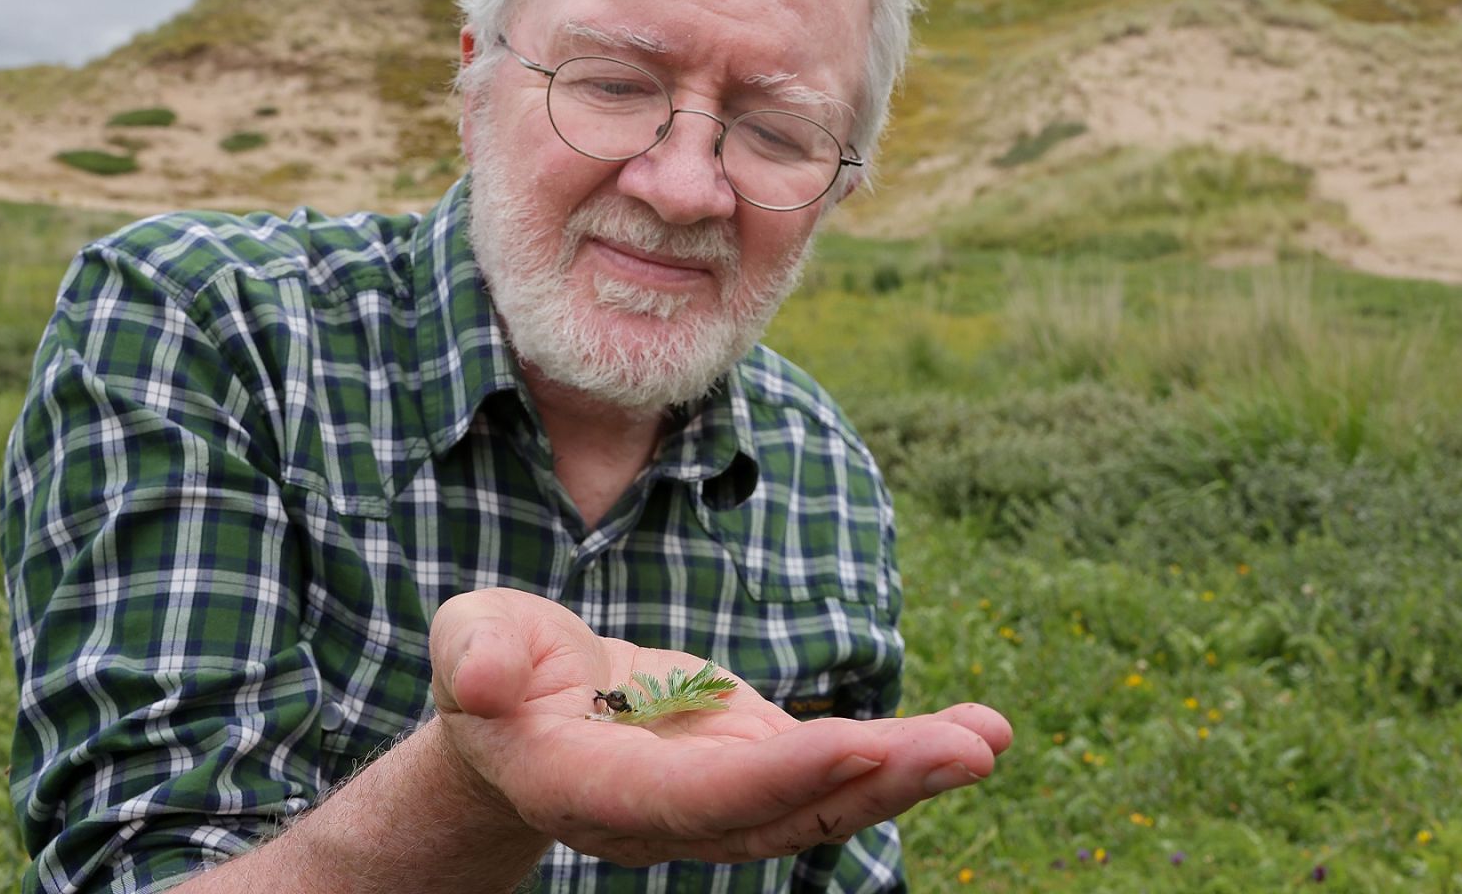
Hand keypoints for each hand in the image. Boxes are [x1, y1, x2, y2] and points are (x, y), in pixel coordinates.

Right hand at [429, 588, 1010, 866]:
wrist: (527, 714)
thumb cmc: (496, 669)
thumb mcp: (473, 644)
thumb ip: (476, 658)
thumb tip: (483, 674)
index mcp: (599, 791)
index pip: (698, 799)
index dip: (778, 775)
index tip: (860, 741)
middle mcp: (673, 817)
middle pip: (784, 813)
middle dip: (876, 783)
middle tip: (967, 748)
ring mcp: (722, 798)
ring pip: (823, 802)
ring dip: (908, 775)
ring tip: (988, 738)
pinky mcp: (755, 766)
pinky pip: (834, 771)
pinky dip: (900, 755)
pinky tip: (971, 732)